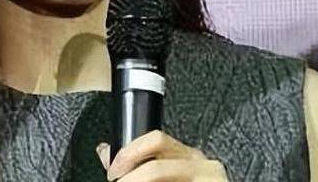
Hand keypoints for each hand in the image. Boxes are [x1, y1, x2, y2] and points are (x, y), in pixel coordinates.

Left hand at [96, 131, 228, 180]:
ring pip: (162, 174)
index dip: (130, 153)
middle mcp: (203, 165)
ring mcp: (210, 180)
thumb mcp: (166, 173)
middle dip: (131, 175)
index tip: (112, 170)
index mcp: (190, 156)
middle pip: (158, 165)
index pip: (156, 140)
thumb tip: (107, 151)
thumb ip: (138, 161)